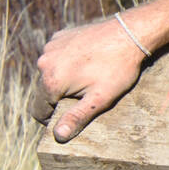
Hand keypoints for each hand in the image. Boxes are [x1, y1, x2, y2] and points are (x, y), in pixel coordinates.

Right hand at [31, 16, 149, 142]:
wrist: (130, 33)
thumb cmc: (118, 68)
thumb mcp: (100, 98)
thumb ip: (77, 117)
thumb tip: (58, 136)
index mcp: (51, 81)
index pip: (39, 110)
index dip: (53, 117)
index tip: (72, 115)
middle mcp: (44, 63)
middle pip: (45, 90)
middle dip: (62, 96)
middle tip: (88, 93)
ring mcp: (51, 47)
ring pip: (51, 72)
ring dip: (64, 77)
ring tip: (90, 75)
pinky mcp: (60, 36)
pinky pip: (58, 55)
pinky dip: (68, 60)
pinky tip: (89, 59)